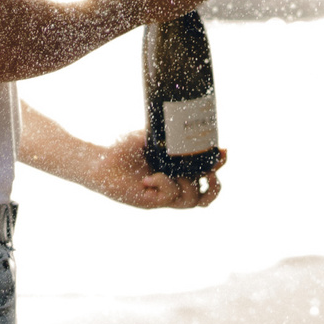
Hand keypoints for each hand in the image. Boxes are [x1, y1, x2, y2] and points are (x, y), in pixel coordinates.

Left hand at [85, 130, 225, 209]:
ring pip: (192, 201)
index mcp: (178, 169)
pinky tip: (149, 178)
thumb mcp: (151, 136)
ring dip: (190, 187)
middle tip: (210, 174)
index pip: (207, 171)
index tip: (222, 151)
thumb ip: (169, 134)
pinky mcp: (153, 202)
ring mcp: (165, 195)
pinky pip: (169, 197)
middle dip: (215, 186)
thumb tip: (187, 121)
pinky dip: (164, 184)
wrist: (101, 163)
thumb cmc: (124, 149)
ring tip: (179, 176)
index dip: (219, 163)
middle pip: (206, 195)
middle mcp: (175, 184)